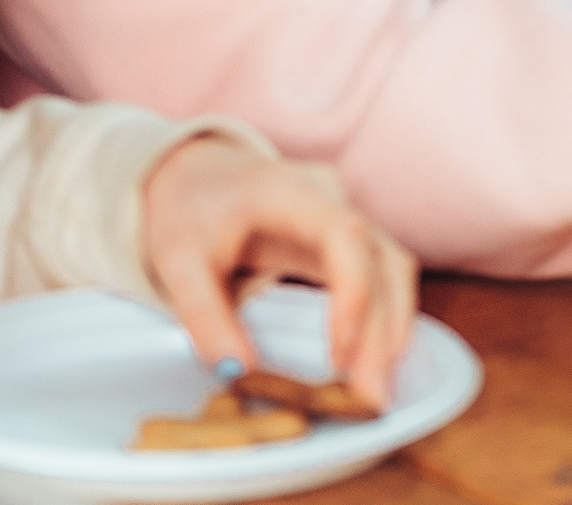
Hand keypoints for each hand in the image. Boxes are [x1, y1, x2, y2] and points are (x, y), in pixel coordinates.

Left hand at [139, 137, 418, 410]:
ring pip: (394, 270)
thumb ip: (204, 316)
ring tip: (373, 390)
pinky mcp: (350, 240)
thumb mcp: (177, 260)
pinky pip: (385, 277)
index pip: (346, 235)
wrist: (194, 172)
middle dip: (381, 332)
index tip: (340, 353)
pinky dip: (386, 320)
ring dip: (392, 330)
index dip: (354, 294)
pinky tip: (372, 361)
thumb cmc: (188, 207)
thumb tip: (240, 373)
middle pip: (383, 261)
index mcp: (290, 192)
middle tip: (367, 397)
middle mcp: (332, 199)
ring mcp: (347, 216)